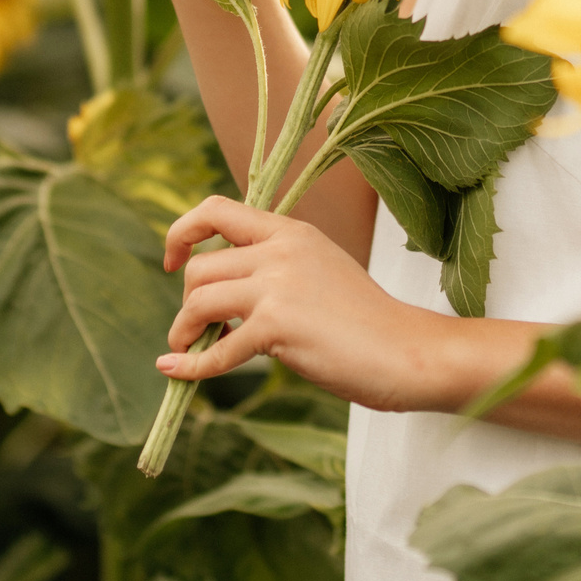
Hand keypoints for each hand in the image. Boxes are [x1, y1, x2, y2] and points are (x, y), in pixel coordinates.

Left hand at [159, 196, 462, 412]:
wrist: (406, 351)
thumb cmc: (366, 321)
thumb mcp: (319, 270)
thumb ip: (275, 266)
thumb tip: (219, 291)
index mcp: (291, 231)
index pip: (215, 209)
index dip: (182, 232)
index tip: (173, 262)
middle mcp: (281, 250)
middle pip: (200, 266)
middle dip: (187, 301)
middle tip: (195, 328)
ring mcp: (278, 286)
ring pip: (198, 300)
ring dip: (183, 330)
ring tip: (186, 349)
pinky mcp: (277, 326)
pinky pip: (216, 348)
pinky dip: (190, 365)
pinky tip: (177, 372)